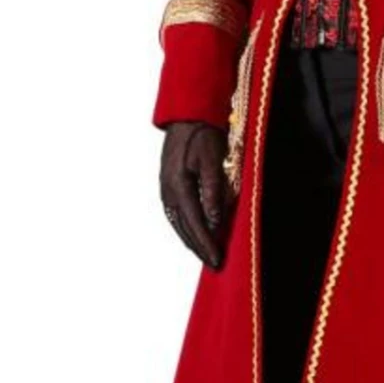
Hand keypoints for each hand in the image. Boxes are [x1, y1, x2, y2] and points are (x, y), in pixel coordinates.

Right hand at [160, 119, 232, 269]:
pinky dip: (186, 228)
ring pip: (179, 224)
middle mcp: (168, 193)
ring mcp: (166, 190)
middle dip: (200, 248)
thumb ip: (213, 190)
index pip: (195, 224)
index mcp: (178, 187)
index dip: (207, 244)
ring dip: (192, 241)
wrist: (186, 117)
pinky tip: (195, 233)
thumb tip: (214, 220)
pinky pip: (176, 215)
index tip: (217, 261)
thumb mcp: (212, 160)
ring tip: (205, 254)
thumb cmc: (203, 135)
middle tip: (215, 265)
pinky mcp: (168, 187)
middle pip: (185, 229)